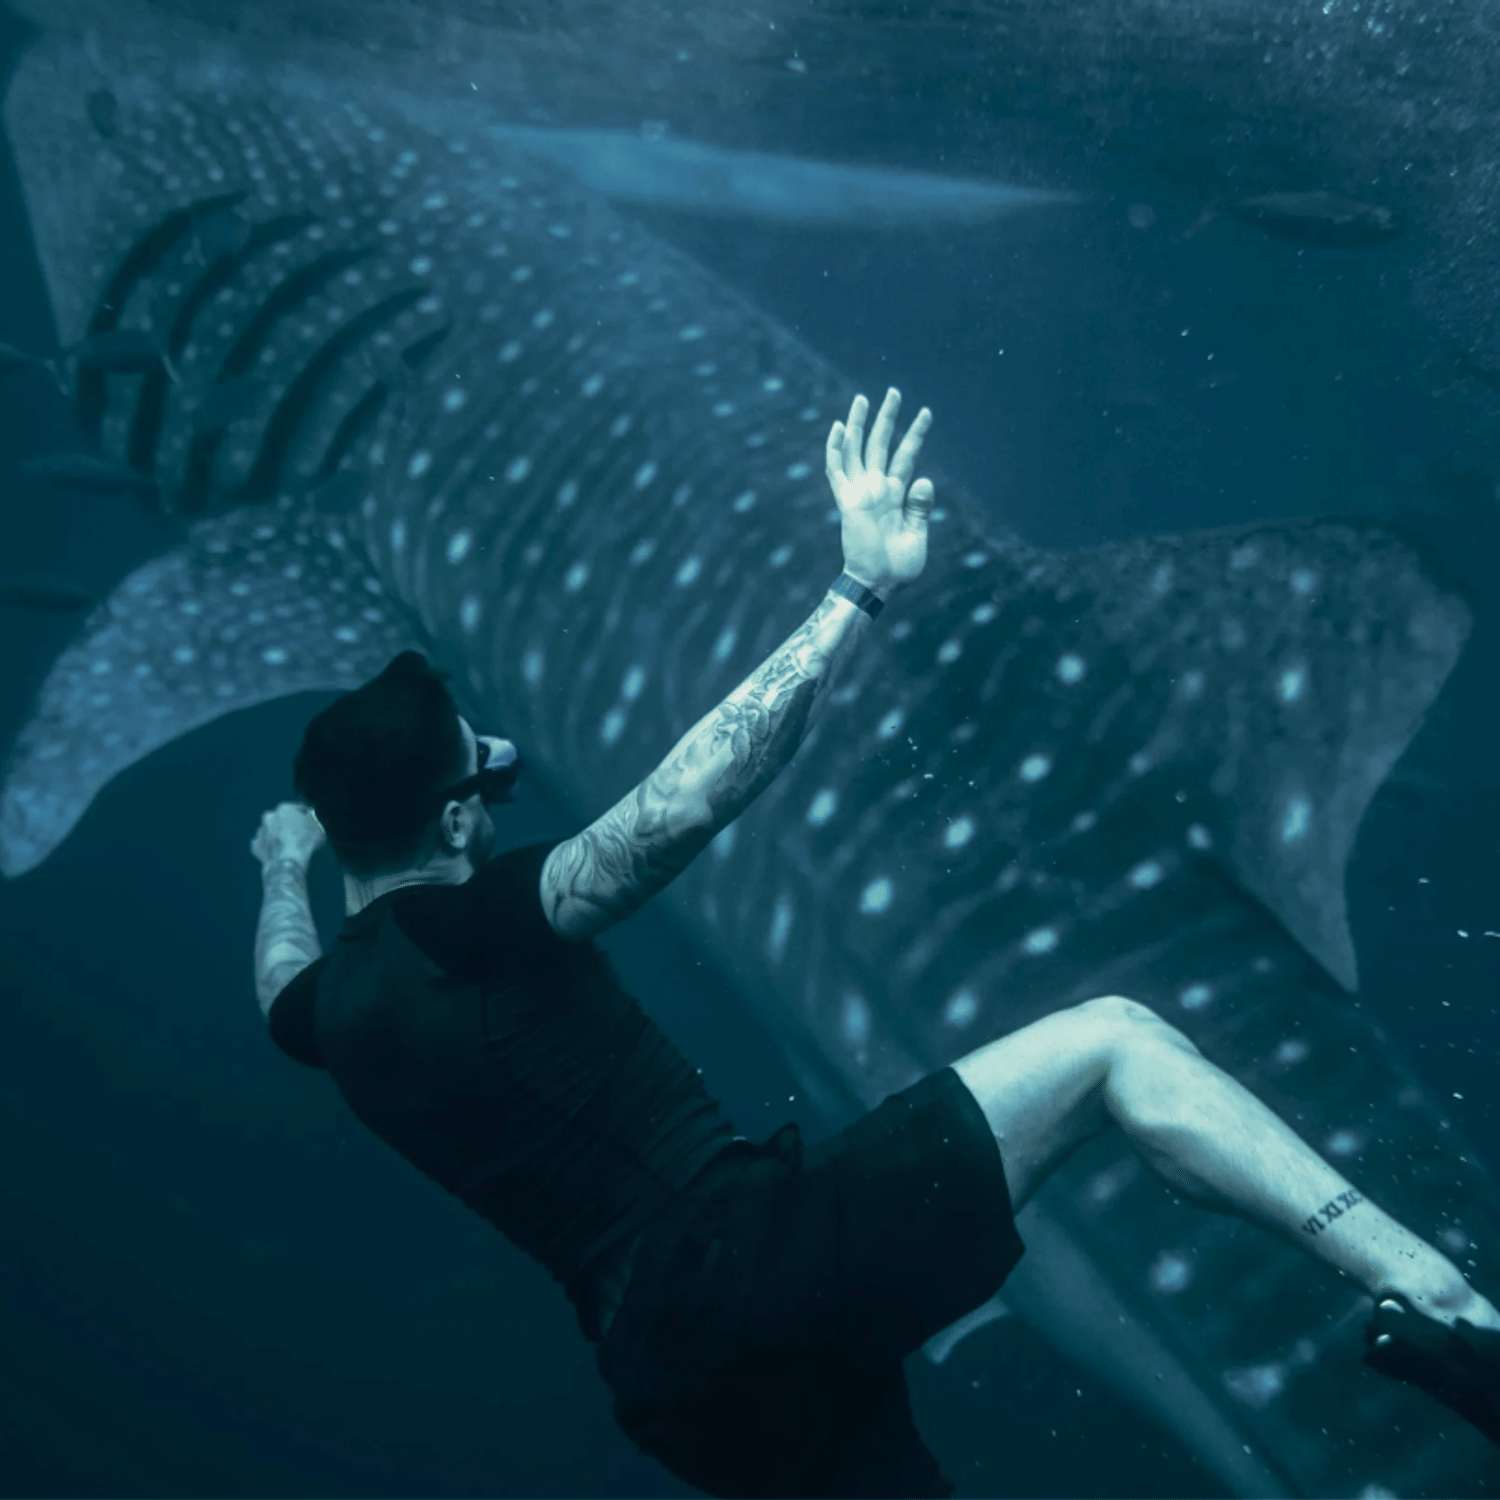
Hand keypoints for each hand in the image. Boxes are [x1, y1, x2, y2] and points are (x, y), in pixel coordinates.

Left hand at [251, 802, 325, 869]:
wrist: (287, 862)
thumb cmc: (304, 842)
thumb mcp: (318, 827)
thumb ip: (313, 819)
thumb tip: (310, 817)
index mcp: (284, 808)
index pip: (299, 809)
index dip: (308, 816)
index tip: (312, 823)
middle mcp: (270, 817)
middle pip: (282, 818)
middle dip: (290, 824)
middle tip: (301, 834)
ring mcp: (261, 832)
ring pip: (272, 830)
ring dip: (279, 834)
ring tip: (290, 845)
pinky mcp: (257, 847)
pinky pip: (265, 844)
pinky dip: (271, 846)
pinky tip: (279, 852)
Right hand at [825, 388, 933, 595]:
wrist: (879, 584)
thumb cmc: (900, 566)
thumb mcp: (917, 535)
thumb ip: (920, 507)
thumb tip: (925, 479)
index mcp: (896, 494)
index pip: (906, 455)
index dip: (915, 434)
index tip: (926, 412)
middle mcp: (877, 488)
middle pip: (880, 444)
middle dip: (886, 418)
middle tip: (893, 392)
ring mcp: (860, 493)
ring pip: (857, 450)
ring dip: (859, 425)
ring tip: (863, 399)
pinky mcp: (847, 503)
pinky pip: (837, 472)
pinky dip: (836, 450)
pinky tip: (838, 428)